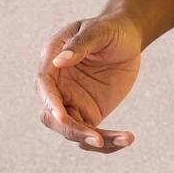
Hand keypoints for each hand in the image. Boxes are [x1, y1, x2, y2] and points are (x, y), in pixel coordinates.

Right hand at [35, 14, 141, 153]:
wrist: (128, 39)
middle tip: (98, 139)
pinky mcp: (91, 114)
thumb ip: (78, 46)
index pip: (44, 87)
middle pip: (54, 117)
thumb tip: (59, 61)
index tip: (63, 117)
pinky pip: (95, 135)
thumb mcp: (97, 31)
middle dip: (72, 130)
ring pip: (75, 132)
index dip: (51, 103)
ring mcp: (74, 102)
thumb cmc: (110, 29)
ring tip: (126, 138)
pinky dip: (110, 143)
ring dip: (98, 141)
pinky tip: (127, 139)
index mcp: (52, 61)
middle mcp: (59, 86)